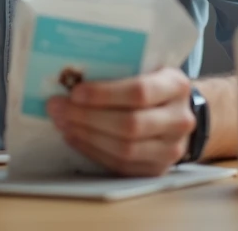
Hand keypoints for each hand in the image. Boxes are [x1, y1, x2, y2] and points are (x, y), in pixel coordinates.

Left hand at [46, 67, 195, 176]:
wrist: (178, 112)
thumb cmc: (153, 82)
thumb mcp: (146, 66)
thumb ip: (118, 68)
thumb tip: (70, 74)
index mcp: (176, 86)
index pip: (139, 92)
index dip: (104, 94)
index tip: (75, 92)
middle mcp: (179, 120)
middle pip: (130, 125)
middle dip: (87, 117)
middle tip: (58, 107)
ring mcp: (171, 149)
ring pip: (125, 150)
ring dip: (86, 136)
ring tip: (62, 122)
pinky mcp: (157, 169)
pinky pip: (121, 166)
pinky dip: (93, 151)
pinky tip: (74, 137)